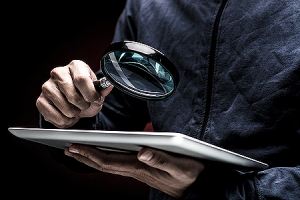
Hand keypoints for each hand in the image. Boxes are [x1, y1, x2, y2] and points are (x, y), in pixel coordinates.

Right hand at [36, 60, 112, 127]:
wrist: (73, 103)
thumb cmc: (85, 94)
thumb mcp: (97, 92)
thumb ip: (103, 90)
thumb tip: (109, 85)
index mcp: (76, 66)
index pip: (81, 80)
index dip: (90, 94)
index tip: (95, 100)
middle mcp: (58, 73)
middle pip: (72, 95)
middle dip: (82, 106)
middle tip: (84, 106)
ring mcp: (47, 86)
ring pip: (64, 107)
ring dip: (74, 114)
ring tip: (76, 110)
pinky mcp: (40, 100)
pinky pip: (54, 116)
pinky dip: (64, 121)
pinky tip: (67, 115)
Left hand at [65, 145, 204, 197]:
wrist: (196, 188)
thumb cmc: (190, 176)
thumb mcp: (181, 167)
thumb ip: (162, 160)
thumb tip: (142, 151)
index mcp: (141, 169)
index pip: (110, 162)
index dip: (91, 154)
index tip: (75, 147)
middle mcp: (136, 170)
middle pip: (104, 164)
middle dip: (85, 156)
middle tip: (68, 148)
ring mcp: (137, 171)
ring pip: (109, 165)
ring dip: (92, 158)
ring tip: (78, 152)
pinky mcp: (142, 169)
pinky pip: (117, 164)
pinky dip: (104, 158)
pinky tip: (101, 155)